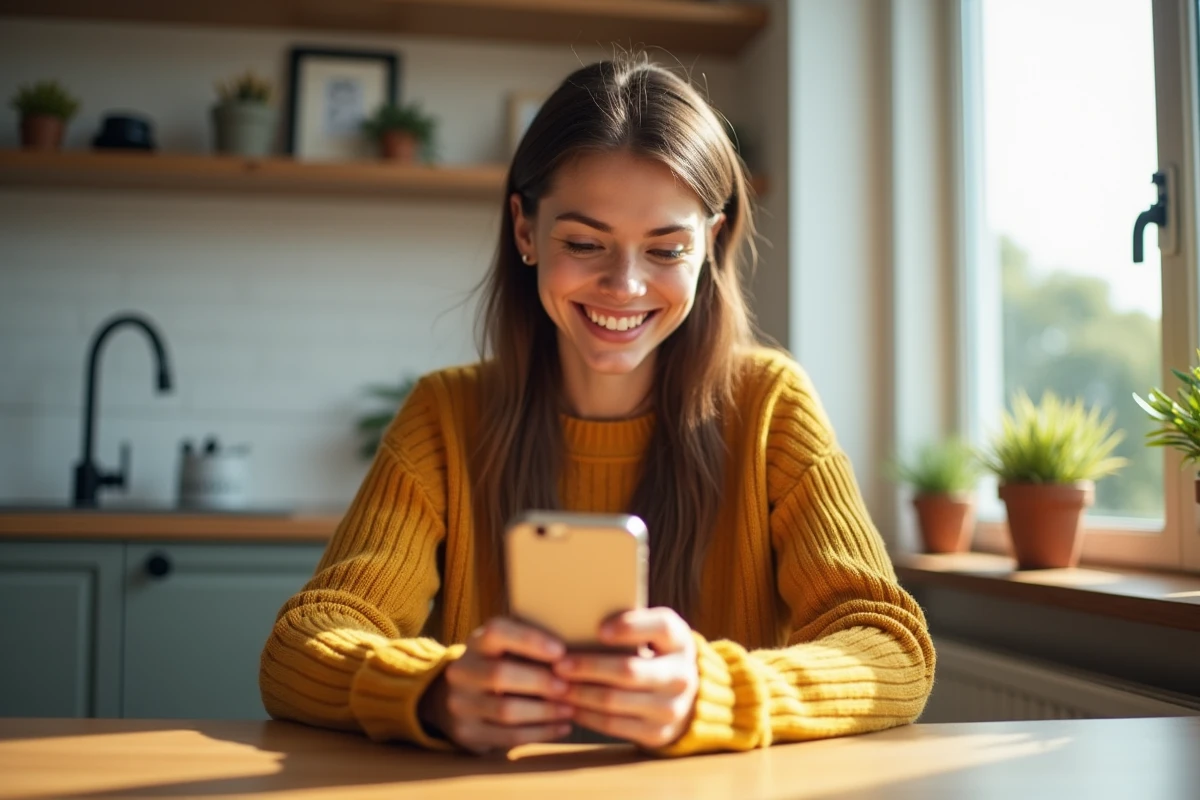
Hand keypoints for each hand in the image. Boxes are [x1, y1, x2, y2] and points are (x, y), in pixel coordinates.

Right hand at [419, 617, 573, 754]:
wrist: (459, 699)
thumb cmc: (500, 666)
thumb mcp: (506, 649)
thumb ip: (530, 647)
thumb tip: (575, 653)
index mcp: (475, 643)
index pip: (497, 632)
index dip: (529, 640)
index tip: (561, 651)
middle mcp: (461, 671)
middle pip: (500, 675)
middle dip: (539, 681)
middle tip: (568, 687)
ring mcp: (460, 705)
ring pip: (505, 710)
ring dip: (544, 712)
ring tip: (570, 710)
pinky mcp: (467, 733)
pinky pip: (508, 736)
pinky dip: (540, 732)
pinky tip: (562, 727)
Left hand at [553, 607, 698, 748]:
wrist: (687, 699)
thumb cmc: (655, 654)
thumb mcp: (655, 635)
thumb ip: (632, 624)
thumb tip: (581, 619)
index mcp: (680, 641)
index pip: (662, 627)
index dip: (630, 627)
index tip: (599, 630)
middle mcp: (680, 675)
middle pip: (629, 670)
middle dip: (588, 667)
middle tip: (558, 664)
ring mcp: (670, 708)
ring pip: (615, 701)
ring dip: (579, 694)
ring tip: (555, 686)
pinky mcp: (656, 733)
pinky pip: (613, 725)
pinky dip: (586, 715)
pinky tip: (569, 705)